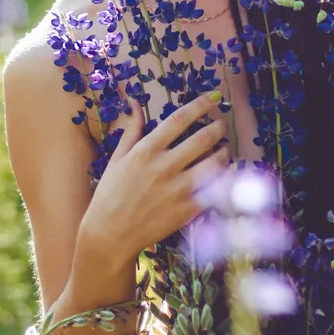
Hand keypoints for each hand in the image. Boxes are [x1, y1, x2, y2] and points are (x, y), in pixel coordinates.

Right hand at [78, 91, 231, 260]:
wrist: (110, 235)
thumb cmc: (110, 194)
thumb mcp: (117, 158)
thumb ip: (131, 129)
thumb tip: (134, 102)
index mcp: (146, 151)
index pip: (179, 120)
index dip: (198, 106)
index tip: (210, 99)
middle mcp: (164, 167)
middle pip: (202, 138)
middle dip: (217, 128)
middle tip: (221, 125)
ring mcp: (178, 190)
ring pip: (214, 163)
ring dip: (224, 152)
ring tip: (224, 150)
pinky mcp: (187, 210)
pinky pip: (214, 189)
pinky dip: (222, 179)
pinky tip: (223, 175)